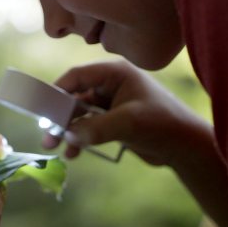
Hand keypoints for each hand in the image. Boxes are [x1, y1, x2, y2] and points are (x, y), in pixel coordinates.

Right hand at [43, 59, 211, 166]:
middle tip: (47, 136)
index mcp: (115, 73)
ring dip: (67, 130)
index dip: (58, 90)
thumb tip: (67, 134)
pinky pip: (88, 127)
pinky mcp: (113, 121)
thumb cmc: (162, 124)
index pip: (78, 76)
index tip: (41, 108)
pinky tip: (73, 153)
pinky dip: (79, 138)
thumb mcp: (128, 123)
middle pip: (75, 96)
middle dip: (60, 117)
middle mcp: (111, 85)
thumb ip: (96, 128)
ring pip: (80, 114)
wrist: (185, 147)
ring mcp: (112, 104)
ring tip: (55, 148)